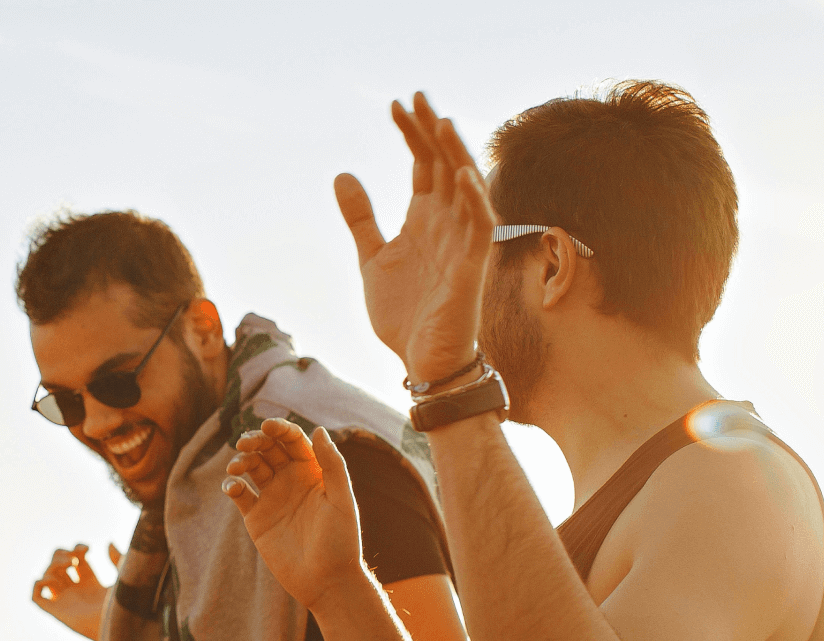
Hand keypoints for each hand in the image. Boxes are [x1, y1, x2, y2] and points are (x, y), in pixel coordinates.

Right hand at [31, 542, 120, 640]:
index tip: (87, 549)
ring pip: (47, 577)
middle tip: (74, 559)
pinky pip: (37, 596)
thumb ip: (118, 559)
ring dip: (53, 565)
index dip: (77, 549)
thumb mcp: (123, 577)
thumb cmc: (124, 606)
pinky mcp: (57, 612)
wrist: (118, 626)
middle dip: (61, 555)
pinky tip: (54, 579)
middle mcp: (76, 592)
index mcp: (91, 584)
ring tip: (69, 566)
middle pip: (58, 565)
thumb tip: (108, 543)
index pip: (76, 560)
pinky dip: (39, 584)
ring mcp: (65, 601)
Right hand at [222, 421, 367, 610]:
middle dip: (256, 440)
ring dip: (241, 460)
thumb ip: (332, 465)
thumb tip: (319, 429)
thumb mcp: (342, 500)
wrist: (326, 581)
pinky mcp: (256, 518)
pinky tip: (233, 487)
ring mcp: (272, 498)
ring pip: (251, 467)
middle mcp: (291, 481)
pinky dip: (232, 486)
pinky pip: (240, 494)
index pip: (293, 441)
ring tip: (237, 465)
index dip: (280, 429)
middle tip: (246, 442)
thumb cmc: (341, 542)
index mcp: (313, 472)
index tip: (268, 426)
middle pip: (268, 449)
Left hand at [336, 92, 495, 380]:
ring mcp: (462, 243)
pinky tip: (462, 175)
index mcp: (425, 219)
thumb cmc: (405, 314)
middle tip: (415, 96)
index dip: (411, 135)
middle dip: (430, 132)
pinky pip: (480, 228)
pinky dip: (475, 200)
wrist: (423, 362)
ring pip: (465, 188)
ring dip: (454, 155)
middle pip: (444, 166)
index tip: (394, 105)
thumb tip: (343, 174)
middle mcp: (447, 223)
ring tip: (439, 122)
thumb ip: (361, 218)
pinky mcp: (472, 268)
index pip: (423, 165)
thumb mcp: (372, 258)